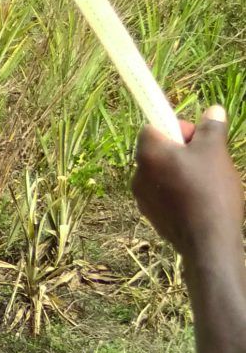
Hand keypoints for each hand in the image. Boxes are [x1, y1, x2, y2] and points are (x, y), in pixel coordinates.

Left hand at [133, 107, 243, 265]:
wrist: (207, 242)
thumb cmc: (210, 190)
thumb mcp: (215, 151)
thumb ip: (211, 128)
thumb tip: (212, 110)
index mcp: (148, 154)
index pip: (151, 128)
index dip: (174, 127)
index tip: (196, 137)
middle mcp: (138, 175)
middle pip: (157, 151)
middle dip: (182, 149)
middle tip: (207, 158)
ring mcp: (143, 198)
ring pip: (162, 173)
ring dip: (182, 171)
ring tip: (207, 181)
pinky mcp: (153, 216)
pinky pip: (164, 194)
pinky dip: (180, 191)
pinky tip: (201, 200)